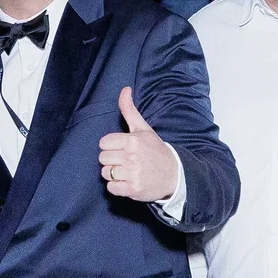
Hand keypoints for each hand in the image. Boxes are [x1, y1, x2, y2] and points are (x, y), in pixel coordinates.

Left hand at [98, 86, 179, 201]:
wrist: (174, 175)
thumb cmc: (156, 150)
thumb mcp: (144, 129)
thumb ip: (130, 110)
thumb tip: (125, 89)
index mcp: (133, 140)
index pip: (103, 143)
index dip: (111, 146)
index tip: (122, 148)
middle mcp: (132, 156)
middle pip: (102, 158)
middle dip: (112, 160)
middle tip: (126, 160)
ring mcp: (132, 174)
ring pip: (105, 173)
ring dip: (114, 174)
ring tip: (127, 171)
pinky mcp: (132, 189)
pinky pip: (111, 188)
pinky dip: (117, 187)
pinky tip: (128, 181)